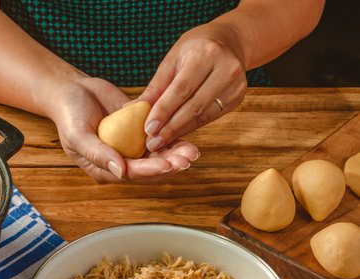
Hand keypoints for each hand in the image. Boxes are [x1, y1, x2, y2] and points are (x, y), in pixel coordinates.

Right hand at [46, 77, 198, 182]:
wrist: (73, 91)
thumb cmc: (69, 115)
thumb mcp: (78, 136)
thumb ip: (98, 154)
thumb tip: (120, 170)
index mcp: (106, 168)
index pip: (131, 174)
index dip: (150, 171)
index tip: (167, 165)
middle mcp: (122, 160)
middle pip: (150, 169)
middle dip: (169, 165)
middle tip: (187, 160)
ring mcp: (132, 146)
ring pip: (158, 155)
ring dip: (175, 154)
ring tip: (191, 151)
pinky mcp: (140, 131)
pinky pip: (159, 136)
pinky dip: (173, 138)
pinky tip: (186, 138)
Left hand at [138, 22, 246, 151]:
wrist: (228, 42)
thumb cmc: (195, 48)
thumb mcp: (173, 59)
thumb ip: (157, 86)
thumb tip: (133, 109)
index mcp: (206, 54)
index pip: (181, 89)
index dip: (164, 111)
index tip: (148, 128)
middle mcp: (226, 69)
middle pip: (194, 106)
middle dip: (170, 127)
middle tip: (152, 142)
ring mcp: (235, 85)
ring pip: (203, 115)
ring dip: (180, 131)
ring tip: (161, 141)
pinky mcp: (238, 98)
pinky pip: (210, 117)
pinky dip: (191, 126)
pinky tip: (177, 132)